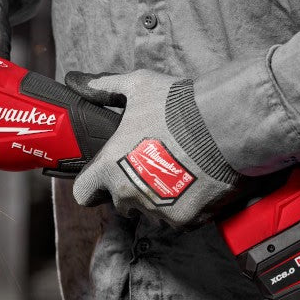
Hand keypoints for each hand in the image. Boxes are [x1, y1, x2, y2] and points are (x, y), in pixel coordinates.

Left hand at [65, 69, 244, 227]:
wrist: (223, 126)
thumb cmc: (177, 106)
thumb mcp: (137, 86)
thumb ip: (103, 87)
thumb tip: (76, 80)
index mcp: (110, 167)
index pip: (84, 193)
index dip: (93, 185)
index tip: (105, 176)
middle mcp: (129, 194)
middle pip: (120, 203)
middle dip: (130, 189)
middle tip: (149, 165)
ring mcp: (157, 210)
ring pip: (151, 212)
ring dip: (158, 198)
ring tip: (175, 172)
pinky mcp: (185, 219)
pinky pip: (179, 220)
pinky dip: (185, 206)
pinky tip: (195, 183)